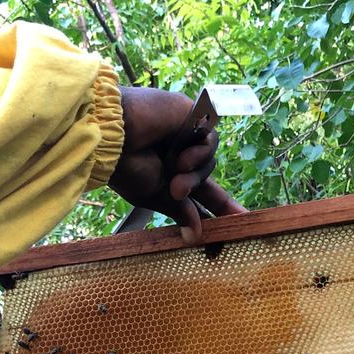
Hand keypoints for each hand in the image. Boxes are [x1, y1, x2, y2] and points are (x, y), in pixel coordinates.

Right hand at [109, 86, 246, 242]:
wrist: (111, 136)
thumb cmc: (125, 167)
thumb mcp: (154, 196)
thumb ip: (181, 211)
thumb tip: (195, 237)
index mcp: (168, 175)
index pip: (200, 194)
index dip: (219, 209)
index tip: (241, 225)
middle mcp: (178, 155)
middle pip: (206, 178)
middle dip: (206, 192)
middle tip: (188, 196)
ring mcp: (186, 135)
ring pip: (208, 161)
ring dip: (194, 173)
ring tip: (174, 174)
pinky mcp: (192, 116)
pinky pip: (210, 139)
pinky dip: (200, 151)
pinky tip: (182, 155)